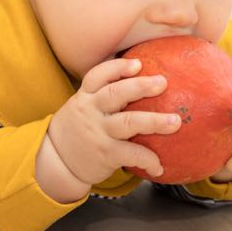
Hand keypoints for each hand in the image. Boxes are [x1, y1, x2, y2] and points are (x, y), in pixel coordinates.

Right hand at [48, 58, 182, 186]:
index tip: (138, 64)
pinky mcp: (105, 154)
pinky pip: (131, 154)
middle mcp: (91, 111)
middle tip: (162, 82)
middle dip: (139, 87)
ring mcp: (98, 132)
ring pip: (128, 122)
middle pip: (114, 94)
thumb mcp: (82, 107)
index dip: (117, 68)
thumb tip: (140, 81)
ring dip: (153, 121)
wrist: (57, 160)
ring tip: (175, 122)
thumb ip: (103, 96)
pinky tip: (159, 167)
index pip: (97, 76)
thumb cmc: (78, 129)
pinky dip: (148, 159)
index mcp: (85, 97)